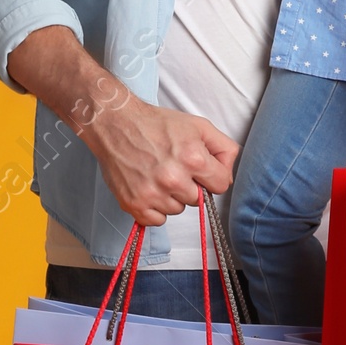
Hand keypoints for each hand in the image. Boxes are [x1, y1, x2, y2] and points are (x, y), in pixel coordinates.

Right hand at [7, 26, 237, 228]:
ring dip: (171, 197)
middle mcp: (174, 179)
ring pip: (177, 210)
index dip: (213, 177)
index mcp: (194, 158)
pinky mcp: (134, 204)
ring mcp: (152, 193)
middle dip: (190, 186)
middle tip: (173, 168)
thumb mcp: (197, 126)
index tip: (201, 170)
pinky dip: (155, 209)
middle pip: (198, 200)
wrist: (116, 124)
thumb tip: (229, 169)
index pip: (221, 186)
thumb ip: (223, 147)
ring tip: (158, 175)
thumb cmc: (156, 124)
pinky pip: (157, 220)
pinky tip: (149, 188)